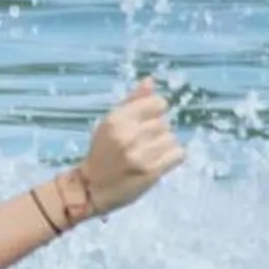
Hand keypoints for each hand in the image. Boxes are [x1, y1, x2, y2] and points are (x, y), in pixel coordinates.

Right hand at [72, 78, 183, 220]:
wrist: (91, 188)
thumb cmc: (102, 152)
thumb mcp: (111, 123)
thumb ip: (132, 101)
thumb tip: (150, 80)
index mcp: (116, 119)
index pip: (157, 103)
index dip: (156, 111)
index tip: (148, 121)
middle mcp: (128, 135)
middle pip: (164, 123)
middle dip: (156, 132)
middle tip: (142, 144)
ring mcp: (140, 155)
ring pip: (172, 139)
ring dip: (164, 146)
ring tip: (148, 154)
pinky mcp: (151, 172)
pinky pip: (177, 155)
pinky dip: (171, 158)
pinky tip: (158, 162)